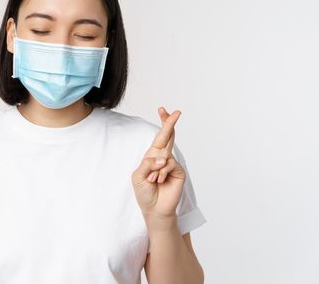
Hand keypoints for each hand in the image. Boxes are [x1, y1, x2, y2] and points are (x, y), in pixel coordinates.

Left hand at [131, 107, 185, 223]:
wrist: (154, 209)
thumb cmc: (145, 193)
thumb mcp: (138, 176)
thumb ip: (148, 163)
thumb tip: (163, 157)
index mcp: (152, 157)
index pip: (159, 137)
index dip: (162, 124)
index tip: (163, 110)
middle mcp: (163, 158)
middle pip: (168, 137)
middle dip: (170, 124)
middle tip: (177, 112)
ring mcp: (172, 164)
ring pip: (165, 154)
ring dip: (156, 168)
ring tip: (153, 180)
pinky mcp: (179, 171)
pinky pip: (170, 163)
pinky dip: (162, 172)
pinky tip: (159, 180)